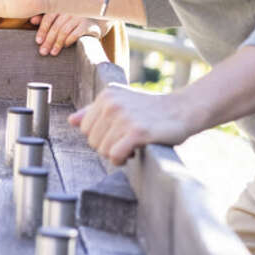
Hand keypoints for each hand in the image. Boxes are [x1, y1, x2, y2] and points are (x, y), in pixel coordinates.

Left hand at [30, 12, 101, 55]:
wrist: (95, 21)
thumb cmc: (73, 20)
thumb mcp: (60, 18)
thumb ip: (45, 19)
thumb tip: (32, 21)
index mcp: (60, 8)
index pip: (48, 18)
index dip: (42, 30)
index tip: (38, 41)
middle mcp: (69, 11)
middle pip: (56, 26)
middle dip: (48, 40)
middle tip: (43, 51)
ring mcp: (79, 17)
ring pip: (64, 31)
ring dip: (57, 43)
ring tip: (53, 52)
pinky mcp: (87, 25)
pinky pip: (76, 33)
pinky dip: (69, 40)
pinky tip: (65, 46)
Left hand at [70, 83, 194, 166]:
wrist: (183, 110)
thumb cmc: (150, 110)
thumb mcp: (121, 103)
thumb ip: (95, 111)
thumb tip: (71, 121)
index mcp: (106, 96)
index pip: (85, 129)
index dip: (101, 136)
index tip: (119, 133)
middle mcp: (112, 104)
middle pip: (92, 141)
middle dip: (108, 146)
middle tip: (128, 140)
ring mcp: (124, 117)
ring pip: (102, 150)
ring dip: (117, 154)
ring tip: (133, 145)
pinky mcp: (137, 132)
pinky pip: (114, 155)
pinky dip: (122, 159)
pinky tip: (134, 152)